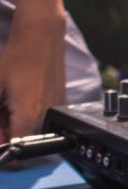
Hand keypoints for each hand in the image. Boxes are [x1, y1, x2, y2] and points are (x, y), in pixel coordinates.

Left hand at [0, 14, 65, 144]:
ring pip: (34, 131)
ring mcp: (56, 111)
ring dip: (19, 124)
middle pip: (25, 142)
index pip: (15, 150)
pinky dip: (30, 115)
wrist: (41, 38)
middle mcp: (46, 118)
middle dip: (9, 133)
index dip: (2, 147)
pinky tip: (23, 98)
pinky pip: (44, 120)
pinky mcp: (61, 104)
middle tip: (2, 111)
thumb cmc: (15, 59)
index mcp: (28, 117)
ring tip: (10, 103)